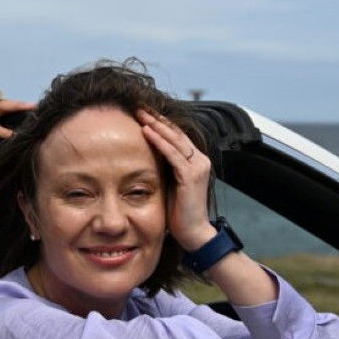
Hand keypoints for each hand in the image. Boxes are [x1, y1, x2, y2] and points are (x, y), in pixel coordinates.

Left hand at [137, 109, 214, 250]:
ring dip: (156, 124)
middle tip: (139, 106)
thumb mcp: (170, 183)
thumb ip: (164, 168)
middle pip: (176, 132)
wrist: (193, 232)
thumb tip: (144, 157)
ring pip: (174, 139)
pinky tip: (146, 131)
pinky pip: (172, 154)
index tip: (144, 112)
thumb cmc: (179, 211)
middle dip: (157, 118)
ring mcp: (197, 167)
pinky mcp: (190, 176)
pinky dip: (159, 141)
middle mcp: (200, 160)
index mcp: (195, 161)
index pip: (177, 135)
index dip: (161, 122)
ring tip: (140, 114)